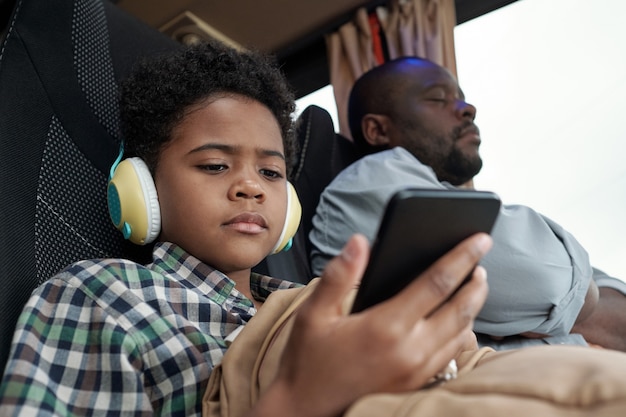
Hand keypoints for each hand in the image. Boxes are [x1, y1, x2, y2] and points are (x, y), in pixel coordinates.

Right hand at [249, 233, 491, 416]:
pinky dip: (463, 333)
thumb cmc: (309, 362)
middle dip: (477, 282)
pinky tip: (459, 323)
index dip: (462, 257)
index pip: (437, 283)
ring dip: (473, 307)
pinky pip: (453, 355)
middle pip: (461, 309)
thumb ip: (339, 276)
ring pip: (462, 333)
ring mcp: (418, 370)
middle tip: (482, 263)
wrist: (307, 412)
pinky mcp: (418, 384)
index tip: (479, 239)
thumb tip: (360, 242)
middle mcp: (410, 350)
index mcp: (386, 327)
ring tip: (474, 287)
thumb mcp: (314, 315)